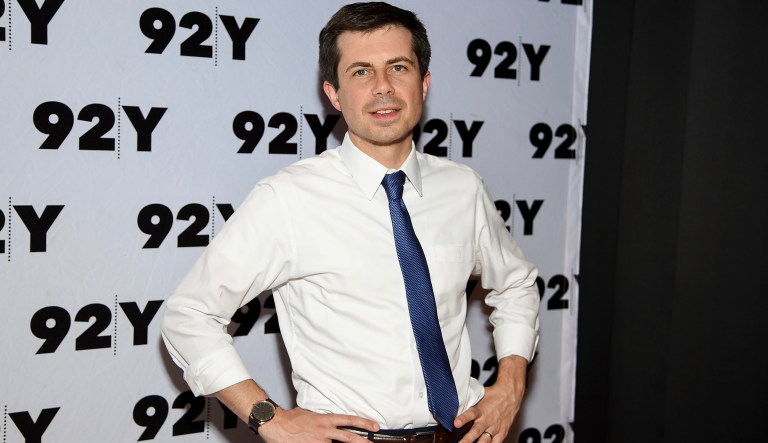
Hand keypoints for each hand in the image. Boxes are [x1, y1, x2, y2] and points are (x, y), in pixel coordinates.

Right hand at [259, 406, 379, 442]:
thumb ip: (323, 419)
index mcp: (325, 420)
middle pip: (348, 437)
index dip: (364, 423)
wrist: (276, 424)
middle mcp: (324, 431)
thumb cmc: (292, 418)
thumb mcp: (311, 414)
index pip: (349, 420)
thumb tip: (332, 423)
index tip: (375, 426)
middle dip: (363, 442)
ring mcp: (318, 441)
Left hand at [454, 355, 527, 442]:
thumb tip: (456, 402)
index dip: (463, 419)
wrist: (511, 395)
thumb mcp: (480, 394)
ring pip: (485, 440)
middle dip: (467, 440)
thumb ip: (469, 402)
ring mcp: (495, 427)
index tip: (456, 423)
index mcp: (481, 409)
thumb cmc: (494, 394)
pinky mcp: (502, 432)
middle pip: (476, 431)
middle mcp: (488, 419)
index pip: (471, 414)